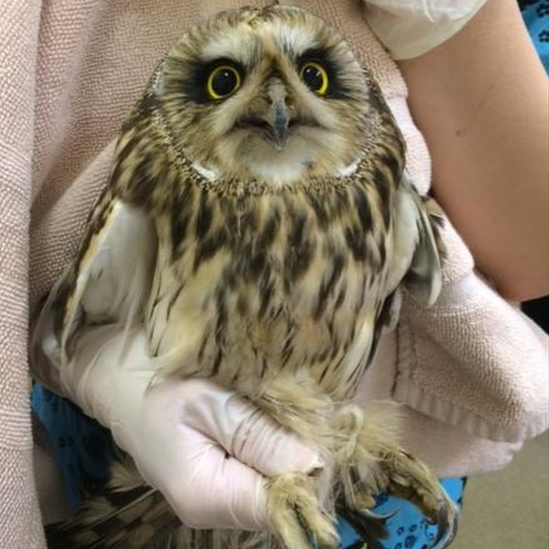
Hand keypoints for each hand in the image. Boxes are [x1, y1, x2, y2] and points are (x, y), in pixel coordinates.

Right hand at [53, 325, 322, 529]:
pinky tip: (280, 421)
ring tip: (301, 414)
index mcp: (207, 494)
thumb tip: (316, 465)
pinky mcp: (215, 477)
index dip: (312, 476)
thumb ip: (260, 437)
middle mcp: (211, 508)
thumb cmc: (154, 380)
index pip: (280, 506)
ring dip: (291, 454)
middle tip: (319, 417)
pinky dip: (275, 450)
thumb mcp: (209, 401)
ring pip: (271, 486)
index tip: (332, 438)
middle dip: (306, 462)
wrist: (113, 373)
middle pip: (279, 499)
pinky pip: (258, 473)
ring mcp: (212, 495)